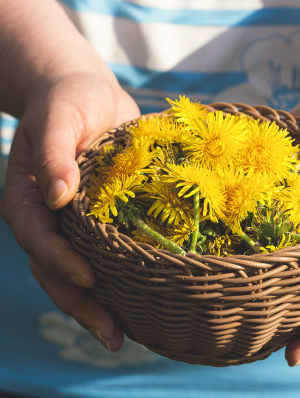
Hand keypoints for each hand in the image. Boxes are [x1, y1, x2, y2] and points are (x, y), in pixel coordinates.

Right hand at [0, 70, 139, 350]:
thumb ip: (55, 153)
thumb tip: (57, 196)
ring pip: (76, 271)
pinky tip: (141, 299)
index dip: (60, 260)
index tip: (90, 276)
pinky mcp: (98, 219)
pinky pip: (103, 254)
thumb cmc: (69, 99)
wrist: (87, 93)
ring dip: (96, 303)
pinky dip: (116, 278)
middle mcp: (47, 217)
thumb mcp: (60, 117)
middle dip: (79, 303)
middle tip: (112, 334)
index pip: (38, 237)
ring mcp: (72, 223)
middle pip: (54, 269)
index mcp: (28, 196)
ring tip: (122, 335)